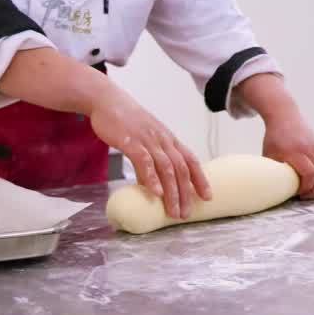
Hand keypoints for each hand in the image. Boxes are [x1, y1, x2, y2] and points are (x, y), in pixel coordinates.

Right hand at [88, 83, 209, 219]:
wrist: (106, 100)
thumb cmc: (126, 122)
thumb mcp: (145, 141)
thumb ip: (152, 163)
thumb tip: (155, 187)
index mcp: (169, 140)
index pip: (191, 160)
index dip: (200, 179)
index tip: (207, 197)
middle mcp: (163, 140)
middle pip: (181, 169)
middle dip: (186, 194)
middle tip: (186, 214)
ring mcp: (148, 140)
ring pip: (167, 169)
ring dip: (172, 192)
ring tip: (173, 212)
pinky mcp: (131, 141)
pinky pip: (145, 161)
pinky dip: (152, 178)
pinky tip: (156, 193)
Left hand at [263, 113, 313, 199]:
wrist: (285, 116)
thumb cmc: (274, 137)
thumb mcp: (269, 154)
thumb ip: (273, 171)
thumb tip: (273, 189)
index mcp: (295, 151)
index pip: (308, 173)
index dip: (306, 187)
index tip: (298, 193)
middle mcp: (309, 149)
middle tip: (306, 197)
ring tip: (313, 192)